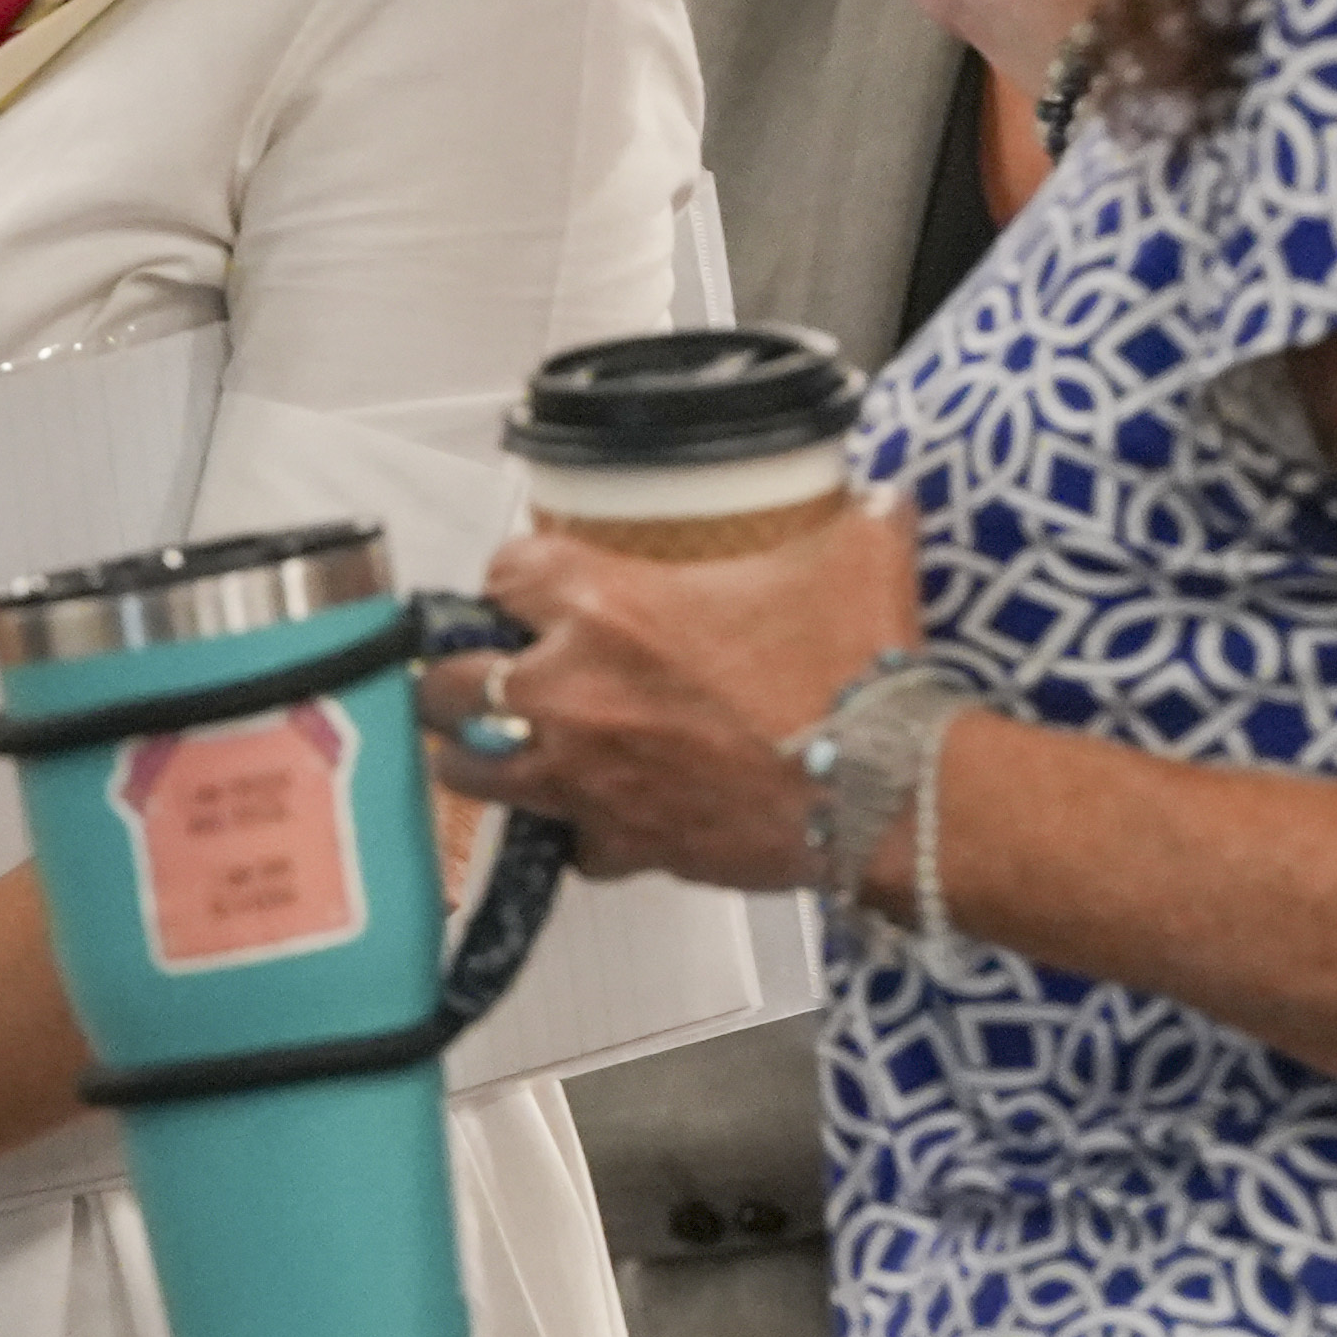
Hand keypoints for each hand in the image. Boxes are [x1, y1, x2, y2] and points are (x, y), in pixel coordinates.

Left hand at [423, 504, 919, 888]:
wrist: (889, 790)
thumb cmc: (858, 674)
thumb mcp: (858, 555)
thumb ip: (851, 512)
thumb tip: (877, 494)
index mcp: (604, 605)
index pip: (502, 571)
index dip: (516, 574)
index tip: (532, 583)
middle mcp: (569, 689)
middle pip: (447, 679)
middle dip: (459, 671)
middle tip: (489, 667)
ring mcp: (584, 774)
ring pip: (473, 768)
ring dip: (482, 752)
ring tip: (507, 741)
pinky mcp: (620, 842)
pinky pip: (568, 841)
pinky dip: (580, 829)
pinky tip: (606, 813)